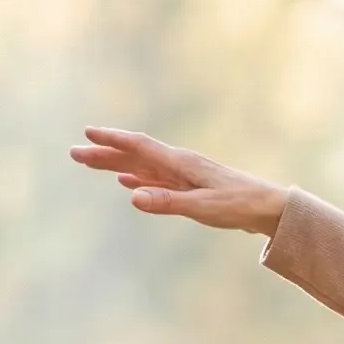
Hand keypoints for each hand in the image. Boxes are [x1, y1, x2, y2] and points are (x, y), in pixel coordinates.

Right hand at [69, 126, 288, 234]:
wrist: (268, 208)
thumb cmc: (239, 205)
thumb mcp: (202, 207)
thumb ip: (167, 202)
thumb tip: (132, 196)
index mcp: (181, 163)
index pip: (139, 147)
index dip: (112, 141)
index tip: (87, 135)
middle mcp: (180, 164)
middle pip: (135, 155)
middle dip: (104, 153)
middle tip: (74, 153)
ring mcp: (184, 174)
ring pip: (142, 166)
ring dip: (116, 164)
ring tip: (92, 163)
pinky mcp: (190, 186)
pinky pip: (156, 178)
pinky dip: (138, 178)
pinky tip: (127, 182)